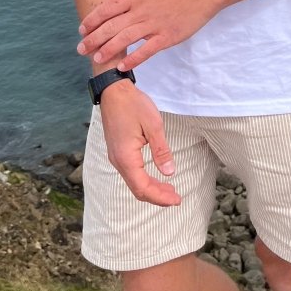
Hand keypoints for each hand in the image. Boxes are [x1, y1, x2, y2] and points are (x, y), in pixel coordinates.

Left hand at [77, 0, 215, 68]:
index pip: (109, 8)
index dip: (93, 19)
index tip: (81, 29)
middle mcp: (142, 10)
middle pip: (113, 25)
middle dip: (94, 37)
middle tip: (81, 49)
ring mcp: (154, 24)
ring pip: (126, 38)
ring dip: (109, 49)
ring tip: (97, 58)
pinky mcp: (167, 37)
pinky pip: (147, 50)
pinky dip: (134, 59)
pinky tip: (122, 66)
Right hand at [99, 78, 180, 206]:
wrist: (113, 90)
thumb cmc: (133, 104)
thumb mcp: (153, 125)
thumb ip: (161, 151)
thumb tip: (170, 173)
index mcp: (126, 157)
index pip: (143, 187)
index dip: (160, 197)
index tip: (177, 200)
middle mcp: (118, 161)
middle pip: (137, 188)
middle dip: (157, 196)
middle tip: (176, 198)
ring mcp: (116, 156)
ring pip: (133, 181)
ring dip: (151, 188)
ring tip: (169, 190)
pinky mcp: (117, 151)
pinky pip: (130, 172)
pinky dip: (143, 179)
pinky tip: (154, 176)